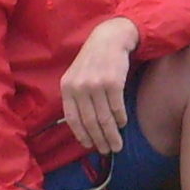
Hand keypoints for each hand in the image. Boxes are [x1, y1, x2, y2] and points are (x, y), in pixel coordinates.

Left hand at [59, 18, 137, 157]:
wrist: (109, 39)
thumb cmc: (92, 60)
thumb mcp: (76, 75)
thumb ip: (76, 97)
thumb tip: (82, 126)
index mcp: (67, 87)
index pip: (72, 118)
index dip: (81, 135)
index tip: (89, 146)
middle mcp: (79, 87)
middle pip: (90, 122)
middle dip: (99, 140)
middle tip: (107, 150)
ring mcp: (96, 85)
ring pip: (104, 118)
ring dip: (112, 135)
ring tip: (117, 145)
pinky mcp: (113, 82)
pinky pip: (117, 108)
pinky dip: (120, 119)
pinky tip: (123, 124)